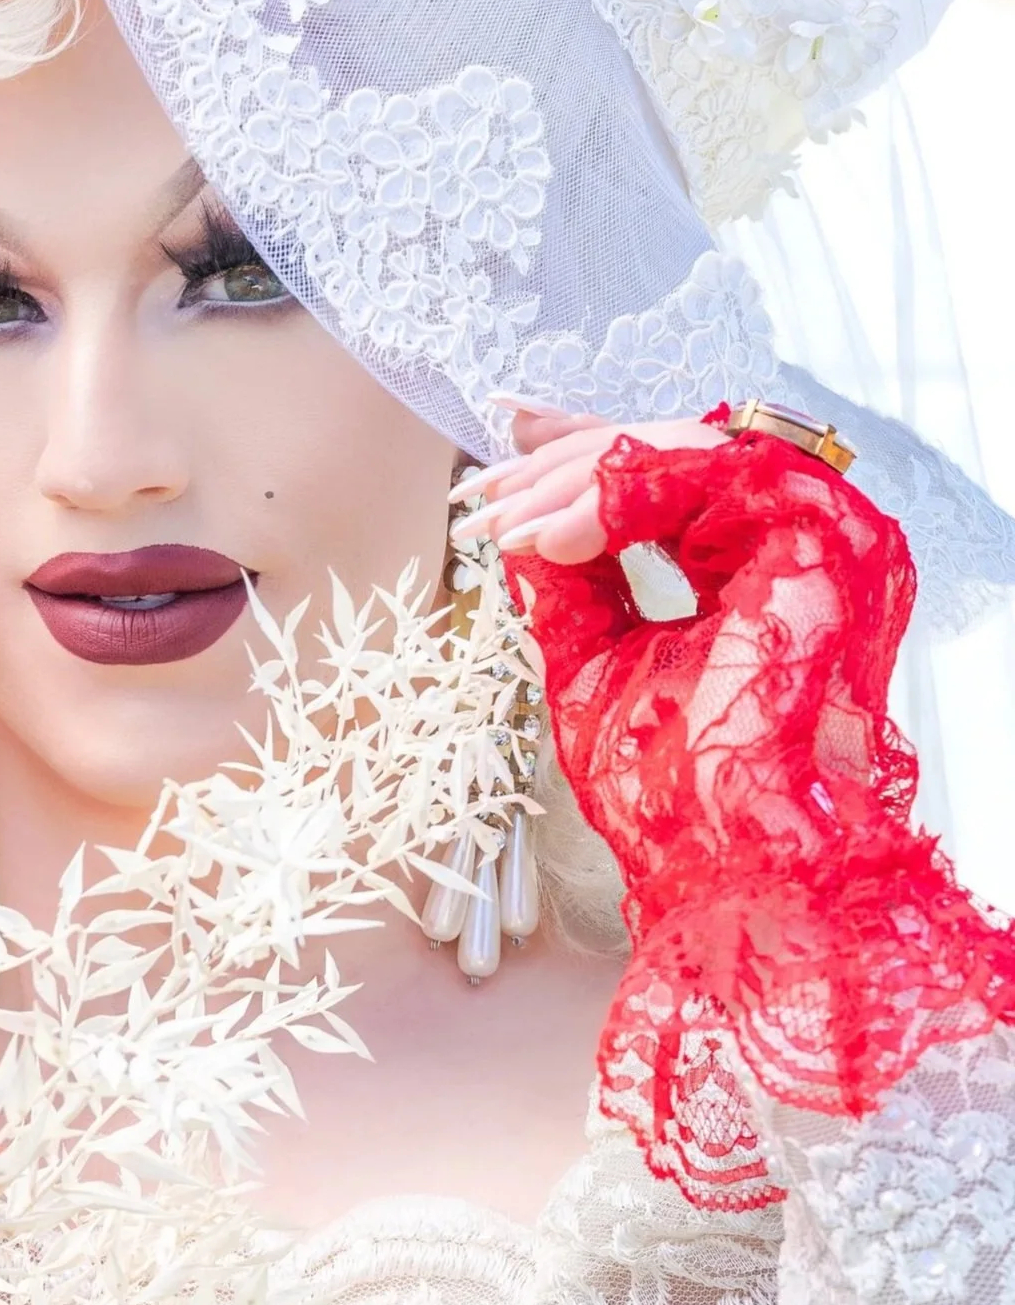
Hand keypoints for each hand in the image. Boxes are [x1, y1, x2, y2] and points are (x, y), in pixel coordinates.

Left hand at [459, 401, 1014, 1200]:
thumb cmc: (666, 788)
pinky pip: (713, 471)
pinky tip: (561, 532)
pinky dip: (626, 490)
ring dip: (585, 479)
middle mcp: (798, 547)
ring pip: (693, 449)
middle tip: (483, 498)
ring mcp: (819, 539)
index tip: (496, 461)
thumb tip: (522, 522)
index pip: (669, 484)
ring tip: (513, 526)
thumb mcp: (592, 660)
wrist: (713, 855)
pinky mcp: (821, 540)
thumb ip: (571, 584)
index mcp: (758, 572)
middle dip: (564, 467)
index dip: (580, 460)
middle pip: (677, 456)